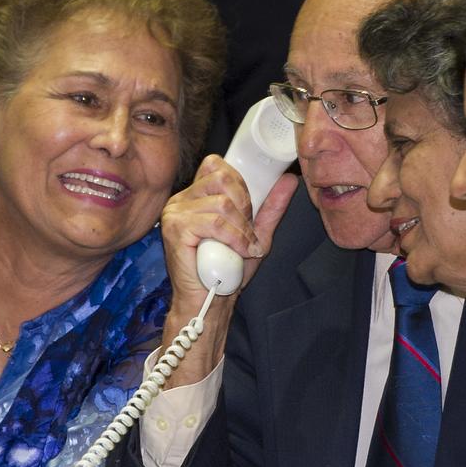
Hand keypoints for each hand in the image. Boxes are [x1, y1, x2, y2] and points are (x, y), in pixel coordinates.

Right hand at [160, 156, 296, 303]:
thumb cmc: (227, 271)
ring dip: (242, 228)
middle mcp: (181, 200)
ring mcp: (175, 213)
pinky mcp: (175, 228)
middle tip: (249, 231)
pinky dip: (234, 238)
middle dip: (245, 205)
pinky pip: (214, 223)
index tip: (249, 209)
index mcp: (195, 196)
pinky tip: (239, 251)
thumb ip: (270, 207)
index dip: (239, 182)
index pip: (215, 165)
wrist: (208, 301)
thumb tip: (290, 179)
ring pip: (221, 203)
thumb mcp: (255, 234)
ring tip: (246, 247)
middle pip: (221, 178)